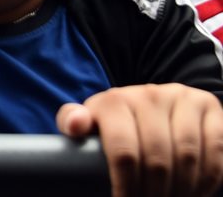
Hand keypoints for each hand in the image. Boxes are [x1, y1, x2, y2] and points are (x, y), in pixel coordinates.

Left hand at [57, 83, 222, 196]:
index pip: (123, 152)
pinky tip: (196, 191)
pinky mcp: (209, 106)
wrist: (153, 101)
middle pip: (158, 160)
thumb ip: (74, 121)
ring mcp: (182, 98)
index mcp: (115, 100)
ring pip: (188, 157)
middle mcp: (149, 94)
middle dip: (155, 193)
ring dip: (183, 189)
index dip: (127, 186)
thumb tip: (74, 125)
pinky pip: (215, 150)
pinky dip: (208, 178)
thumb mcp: (94, 121)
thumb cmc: (118, 120)